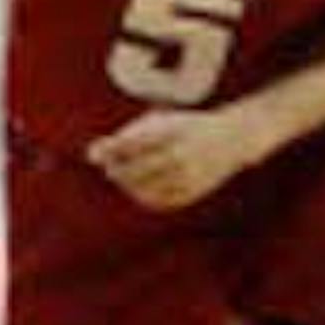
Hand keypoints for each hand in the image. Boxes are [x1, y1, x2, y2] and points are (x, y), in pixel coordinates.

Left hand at [86, 105, 264, 209]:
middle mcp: (180, 154)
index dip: (108, 152)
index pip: (130, 145)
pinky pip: (164, 202)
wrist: (234, 138)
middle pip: (136, 170)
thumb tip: (90, 156)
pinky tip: (140, 192)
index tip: (95, 155)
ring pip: (148, 190)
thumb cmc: (186, 126)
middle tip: (109, 168)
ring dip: (129, 187)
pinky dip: (147, 199)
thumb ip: (125, 136)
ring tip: (123, 179)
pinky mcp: (196, 191)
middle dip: (116, 171)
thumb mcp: (159, 121)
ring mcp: (189, 175)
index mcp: (171, 131)